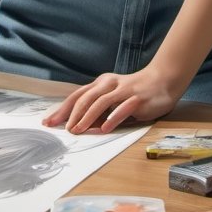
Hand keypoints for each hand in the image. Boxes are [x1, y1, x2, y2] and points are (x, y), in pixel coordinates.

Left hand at [42, 66, 179, 133]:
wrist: (162, 80)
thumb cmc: (134, 92)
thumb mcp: (113, 99)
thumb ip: (99, 110)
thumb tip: (80, 126)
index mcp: (101, 84)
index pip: (77, 96)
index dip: (62, 109)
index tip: (49, 122)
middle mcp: (109, 84)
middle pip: (85, 98)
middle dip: (70, 114)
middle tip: (60, 128)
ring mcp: (122, 90)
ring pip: (100, 103)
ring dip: (87, 117)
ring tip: (77, 130)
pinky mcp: (136, 99)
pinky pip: (122, 109)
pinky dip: (112, 119)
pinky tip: (104, 128)